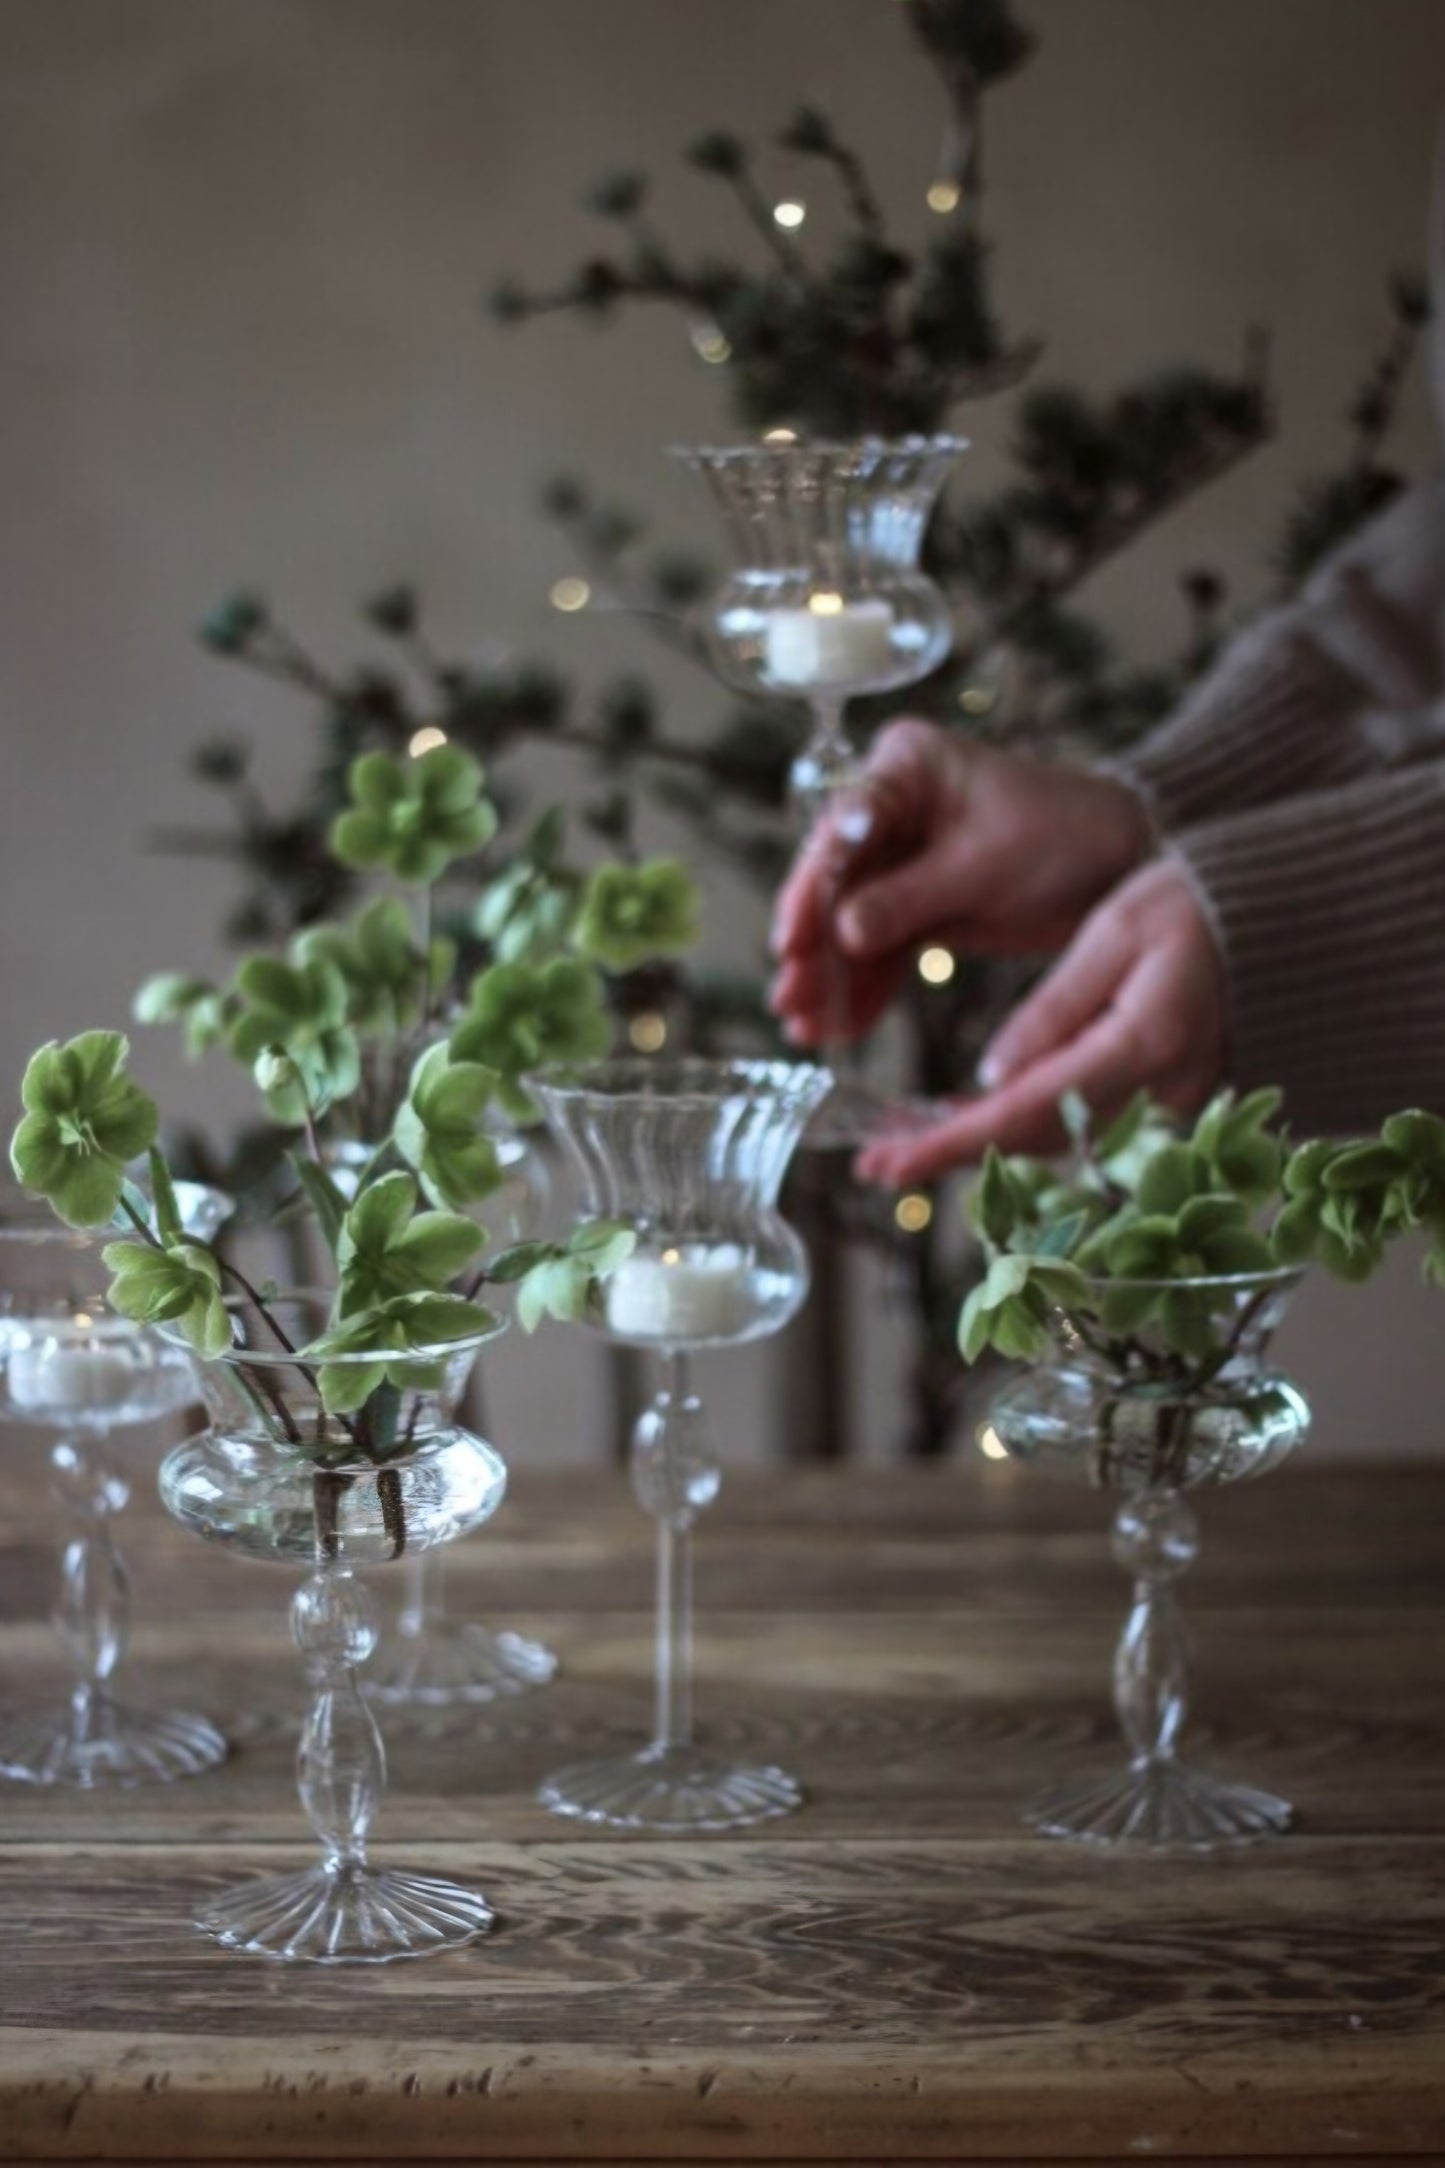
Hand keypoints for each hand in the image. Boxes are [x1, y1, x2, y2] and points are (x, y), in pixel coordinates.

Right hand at [768, 719, 1152, 1045]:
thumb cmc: (1062, 836)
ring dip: (830, 978)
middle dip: (813, 947)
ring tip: (805, 1029)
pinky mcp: (916, 904)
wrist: (1122, 862)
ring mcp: (899, 859)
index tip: (790, 942)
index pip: (841, 830)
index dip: (811, 890)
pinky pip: (879, 950)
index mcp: (904, 767)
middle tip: (789, 999)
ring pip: (849, 924)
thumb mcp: (984, 865)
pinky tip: (843, 1028)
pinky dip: (865, 988)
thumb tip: (840, 931)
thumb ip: (908, 897)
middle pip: (834, 881)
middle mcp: (890, 807)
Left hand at [855, 858, 1226, 1185]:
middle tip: (875, 1162)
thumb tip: (989, 1077)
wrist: (1281, 924)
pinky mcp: (1161, 1104)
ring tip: (901, 1144)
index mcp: (1144, 1043)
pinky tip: (963, 1121)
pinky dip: (1019, 1126)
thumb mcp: (1117, 933)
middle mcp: (1159, 1092)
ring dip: (980, 1145)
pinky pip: (1080, 1125)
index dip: (955, 1143)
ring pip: (1055, 1140)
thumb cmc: (1197, 908)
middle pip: (1037, 1140)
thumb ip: (1055, 1008)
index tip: (891, 1163)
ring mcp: (1167, 1106)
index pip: (1030, 1109)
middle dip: (953, 1154)